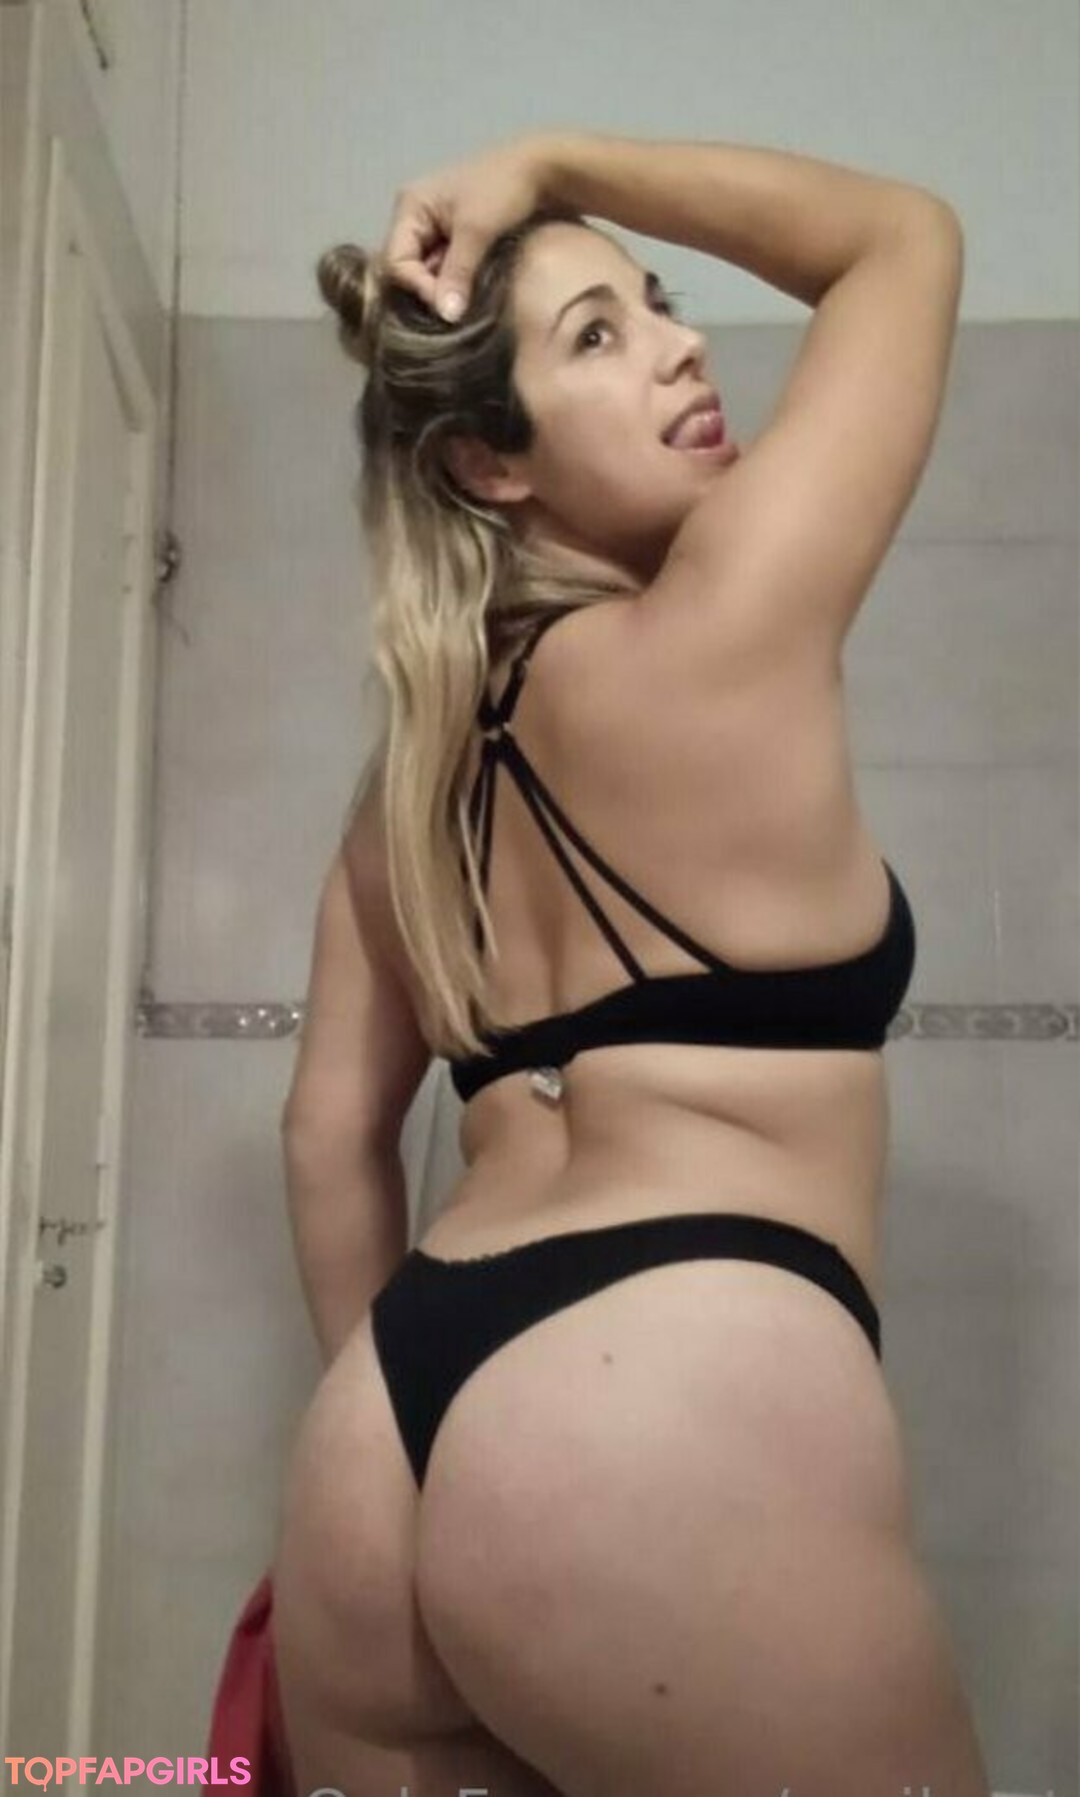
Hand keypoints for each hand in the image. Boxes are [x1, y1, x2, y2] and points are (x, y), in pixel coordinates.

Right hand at [380, 134, 555, 322]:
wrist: (542, 170)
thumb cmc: (505, 188)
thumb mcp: (477, 230)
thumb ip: (457, 273)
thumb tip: (445, 315)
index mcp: (410, 207)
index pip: (395, 260)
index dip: (417, 287)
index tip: (447, 306)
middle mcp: (414, 217)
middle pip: (406, 269)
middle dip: (428, 291)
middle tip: (454, 311)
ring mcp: (434, 228)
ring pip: (426, 272)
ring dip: (443, 290)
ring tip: (464, 305)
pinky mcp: (453, 239)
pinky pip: (444, 269)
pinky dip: (455, 284)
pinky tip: (470, 295)